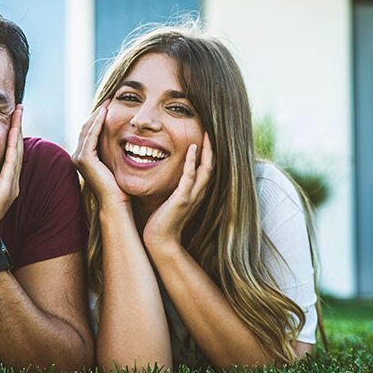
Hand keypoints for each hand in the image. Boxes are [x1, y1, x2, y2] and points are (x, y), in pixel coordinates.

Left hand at [0, 105, 23, 262]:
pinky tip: (13, 133)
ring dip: (18, 131)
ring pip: (17, 152)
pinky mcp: (6, 191)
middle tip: (19, 106)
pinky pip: (12, 164)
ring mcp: (10, 186)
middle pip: (15, 147)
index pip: (5, 150)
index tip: (8, 112)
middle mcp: (9, 181)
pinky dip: (14, 146)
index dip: (8, 131)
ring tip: (19, 113)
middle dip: (17, 126)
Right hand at [71, 101, 129, 210]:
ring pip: (87, 129)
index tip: (110, 105)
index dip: (99, 117)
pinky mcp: (84, 159)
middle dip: (97, 112)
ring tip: (108, 102)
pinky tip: (105, 113)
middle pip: (86, 127)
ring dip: (97, 114)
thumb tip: (122, 137)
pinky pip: (91, 136)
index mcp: (84, 157)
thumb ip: (112, 150)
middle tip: (109, 99)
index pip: (89, 131)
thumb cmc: (119, 186)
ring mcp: (78, 157)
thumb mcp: (115, 162)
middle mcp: (77, 156)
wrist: (116, 202)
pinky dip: (97, 123)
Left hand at [143, 134, 212, 251]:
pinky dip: (192, 161)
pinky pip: (190, 176)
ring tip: (206, 135)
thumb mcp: (170, 200)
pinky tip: (192, 147)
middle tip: (210, 131)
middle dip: (212, 149)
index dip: (208, 154)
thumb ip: (173, 188)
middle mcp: (198, 194)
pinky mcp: (182, 199)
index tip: (205, 138)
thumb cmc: (162, 221)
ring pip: (205, 169)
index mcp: (195, 193)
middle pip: (211, 167)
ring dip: (206, 151)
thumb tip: (165, 174)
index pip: (206, 170)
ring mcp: (192, 196)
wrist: (160, 241)